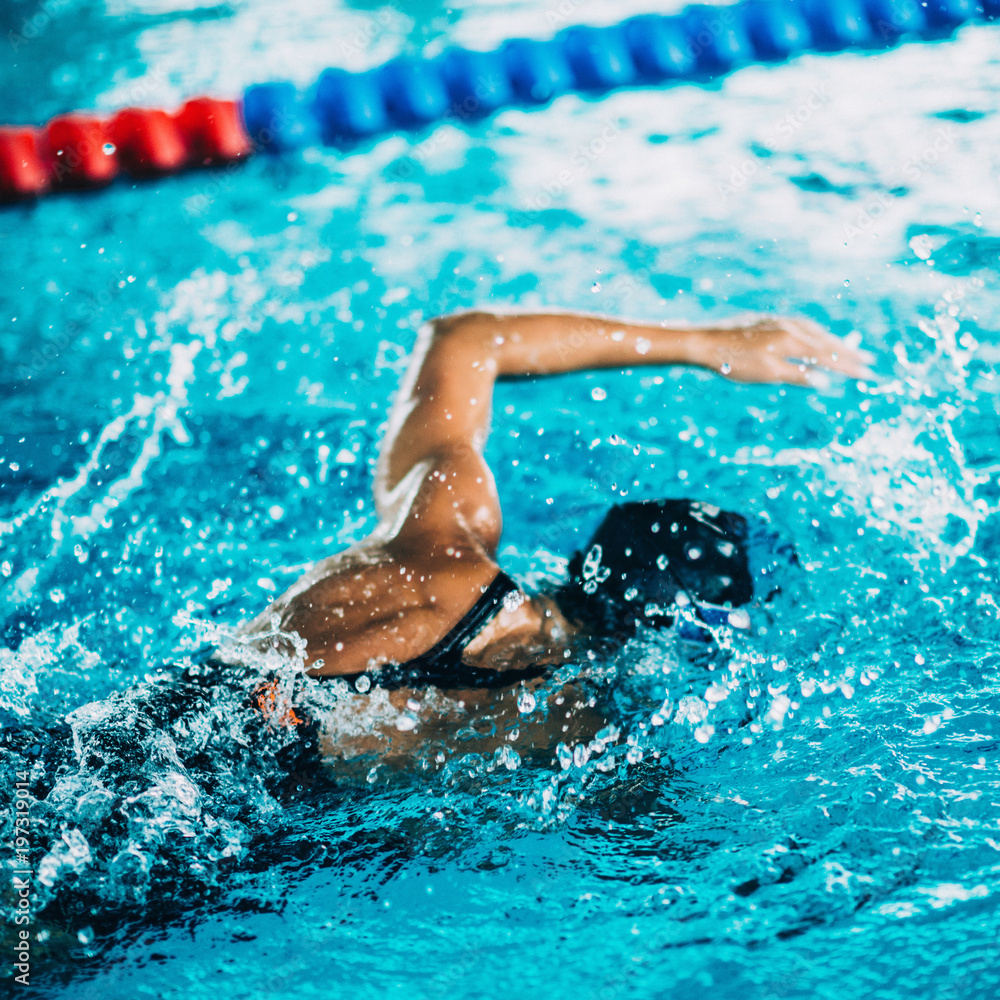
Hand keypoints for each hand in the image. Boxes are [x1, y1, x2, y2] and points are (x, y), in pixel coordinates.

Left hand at [692, 317, 875, 386]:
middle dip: (848, 352)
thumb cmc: (734, 362)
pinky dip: (815, 334)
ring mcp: (779, 322)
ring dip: (833, 341)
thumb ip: (796, 375)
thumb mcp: (767, 374)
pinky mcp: (769, 321)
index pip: (828, 356)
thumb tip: (823, 381)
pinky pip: (801, 327)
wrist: (705, 342)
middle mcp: (790, 327)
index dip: (849, 367)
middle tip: (869, 360)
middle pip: (826, 341)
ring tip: (848, 350)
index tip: (868, 374)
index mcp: (792, 341)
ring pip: (814, 331)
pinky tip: (814, 338)